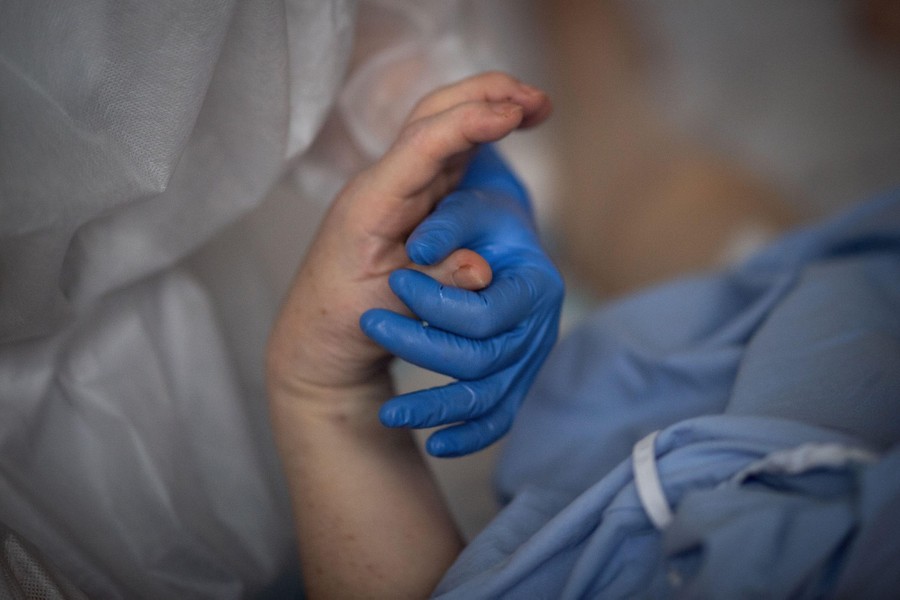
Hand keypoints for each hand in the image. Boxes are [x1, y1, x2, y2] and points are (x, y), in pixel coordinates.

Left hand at [266, 73, 551, 408]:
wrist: (319, 335)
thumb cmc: (344, 320)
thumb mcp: (391, 308)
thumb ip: (438, 282)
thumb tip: (483, 269)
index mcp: (372, 203)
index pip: (422, 144)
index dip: (469, 122)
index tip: (513, 113)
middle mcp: (384, 183)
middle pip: (432, 114)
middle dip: (485, 95)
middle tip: (539, 99)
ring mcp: (400, 187)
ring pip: (443, 125)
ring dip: (488, 107)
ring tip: (537, 106)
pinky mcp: (415, 198)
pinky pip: (449, 152)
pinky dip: (482, 134)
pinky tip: (511, 127)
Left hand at [360, 144, 563, 456]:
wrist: (498, 237)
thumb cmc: (481, 219)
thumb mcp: (467, 206)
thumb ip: (447, 225)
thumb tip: (418, 251)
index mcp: (535, 285)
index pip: (486, 316)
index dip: (436, 305)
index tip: (392, 281)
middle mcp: (538, 329)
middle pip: (481, 361)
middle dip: (421, 348)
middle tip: (370, 323)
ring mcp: (528, 360)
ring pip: (486, 399)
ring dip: (435, 409)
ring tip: (387, 414)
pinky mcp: (514, 379)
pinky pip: (497, 419)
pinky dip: (468, 436)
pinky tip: (434, 445)